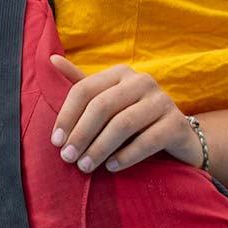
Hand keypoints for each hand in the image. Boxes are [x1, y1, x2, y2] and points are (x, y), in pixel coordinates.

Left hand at [48, 54, 201, 173]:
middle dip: (81, 134)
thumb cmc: (133, 118)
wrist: (176, 136)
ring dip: (100, 147)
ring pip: (124, 123)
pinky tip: (111, 167)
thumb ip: (81, 84)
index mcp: (120, 73)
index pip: (84, 90)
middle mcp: (142, 81)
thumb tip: (51, 59)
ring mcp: (162, 101)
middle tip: (68, 158)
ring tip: (85, 166)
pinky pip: (147, 140)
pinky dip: (126, 156)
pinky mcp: (176, 123)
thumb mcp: (106, 100)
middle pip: (102, 106)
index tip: (55, 142)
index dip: (67, 116)